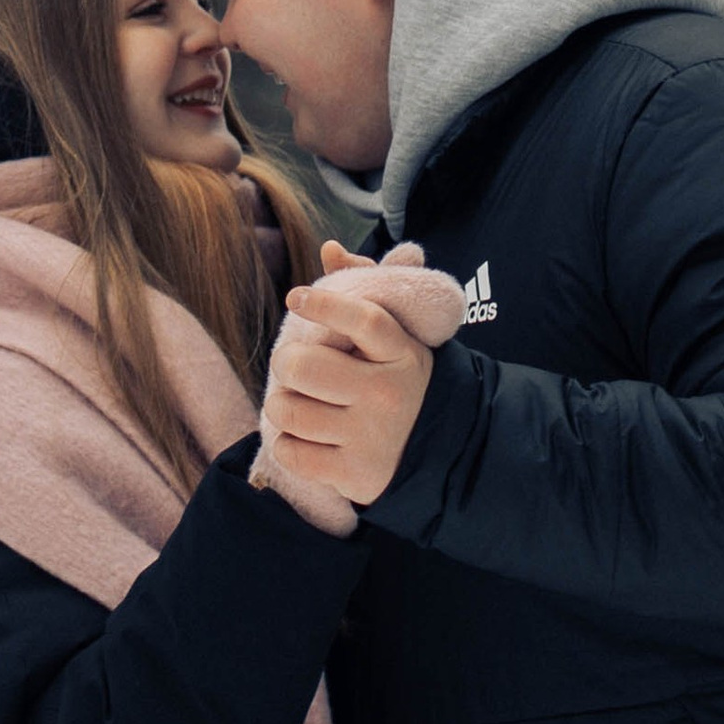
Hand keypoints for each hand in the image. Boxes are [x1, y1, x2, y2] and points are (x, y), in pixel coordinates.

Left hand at [262, 276, 432, 508]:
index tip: (295, 298)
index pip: (362, 319)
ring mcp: (370, 438)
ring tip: (298, 401)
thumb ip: (365, 288)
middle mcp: (386, 395)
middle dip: (285, 362)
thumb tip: (330, 249)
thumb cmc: (401, 380)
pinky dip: (286, 442)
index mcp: (402, 354)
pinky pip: (290, 452)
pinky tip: (303, 435)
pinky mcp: (353, 474)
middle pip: (305, 367)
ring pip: (289, 410)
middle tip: (292, 365)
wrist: (441, 451)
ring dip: (282, 404)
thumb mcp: (397, 338)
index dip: (323, 303)